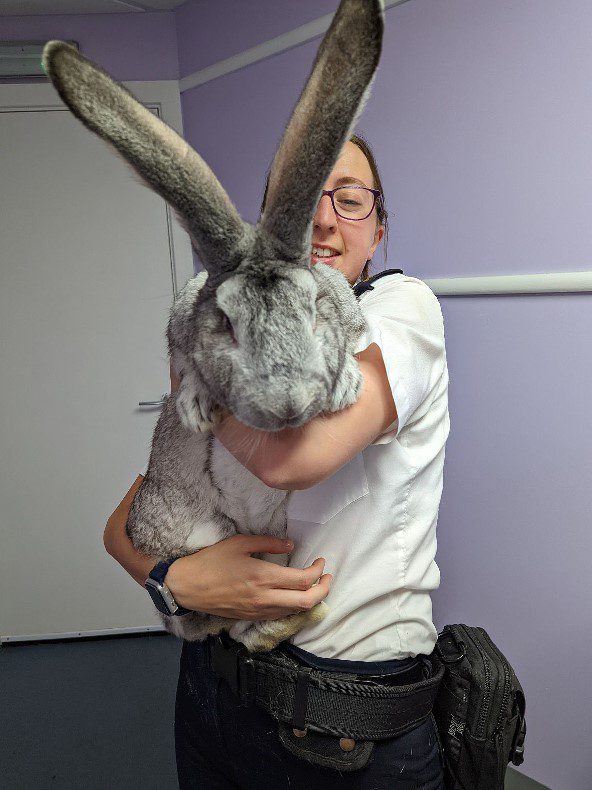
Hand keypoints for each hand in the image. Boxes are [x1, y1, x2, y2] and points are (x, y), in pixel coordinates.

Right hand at [164, 535, 331, 620]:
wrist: (187, 587)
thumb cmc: (211, 561)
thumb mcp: (239, 543)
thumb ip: (268, 542)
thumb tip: (290, 545)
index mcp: (263, 576)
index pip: (303, 580)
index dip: (318, 571)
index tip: (321, 561)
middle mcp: (264, 598)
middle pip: (306, 601)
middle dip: (323, 589)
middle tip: (327, 577)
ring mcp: (258, 611)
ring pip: (295, 611)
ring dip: (310, 599)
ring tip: (315, 586)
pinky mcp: (251, 617)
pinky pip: (280, 615)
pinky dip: (293, 606)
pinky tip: (293, 596)